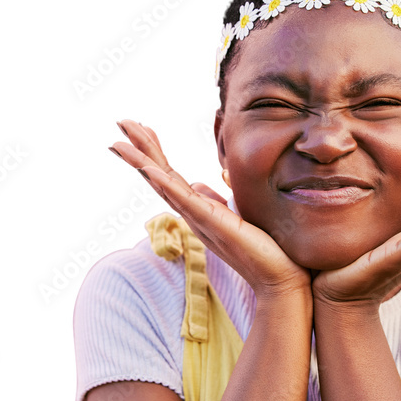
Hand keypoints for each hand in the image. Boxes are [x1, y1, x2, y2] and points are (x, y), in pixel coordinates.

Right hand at [110, 120, 310, 299]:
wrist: (280, 278)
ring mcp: (199, 219)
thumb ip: (223, 196)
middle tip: (121, 121)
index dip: (155, 151)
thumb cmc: (266, 248)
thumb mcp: (242, 211)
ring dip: (140, 162)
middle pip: (159, 175)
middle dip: (140, 148)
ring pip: (163, 185)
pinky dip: (163, 183)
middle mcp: (193, 214)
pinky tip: (147, 168)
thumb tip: (213, 179)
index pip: (171, 174)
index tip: (142, 127)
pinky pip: (182, 200)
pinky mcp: (212, 224)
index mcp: (200, 209)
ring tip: (119, 142)